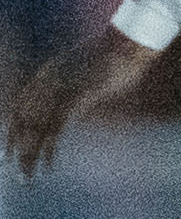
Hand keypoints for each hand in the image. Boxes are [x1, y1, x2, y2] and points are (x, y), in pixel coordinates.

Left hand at [8, 28, 158, 176]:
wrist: (130, 43)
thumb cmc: (121, 55)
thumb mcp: (92, 71)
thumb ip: (80, 87)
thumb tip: (82, 102)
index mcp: (48, 73)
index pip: (21, 105)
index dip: (14, 128)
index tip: (12, 148)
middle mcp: (47, 81)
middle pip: (23, 120)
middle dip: (17, 146)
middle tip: (15, 169)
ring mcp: (60, 89)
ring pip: (35, 128)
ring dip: (29, 154)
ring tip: (28, 175)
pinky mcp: (75, 98)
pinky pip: (54, 129)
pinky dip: (48, 149)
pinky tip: (47, 164)